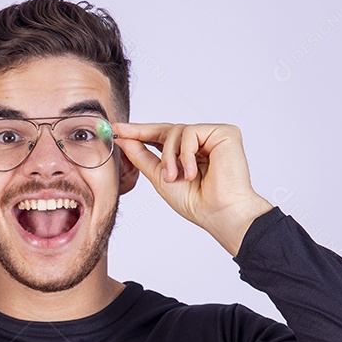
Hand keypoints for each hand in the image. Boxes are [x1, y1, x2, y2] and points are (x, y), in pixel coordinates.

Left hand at [113, 122, 273, 255]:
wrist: (218, 213)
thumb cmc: (195, 202)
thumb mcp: (160, 177)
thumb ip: (142, 157)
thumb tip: (122, 139)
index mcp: (188, 153)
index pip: (161, 137)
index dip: (139, 132)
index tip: (116, 128)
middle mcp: (201, 142)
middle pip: (167, 128)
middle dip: (142, 133)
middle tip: (121, 133)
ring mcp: (213, 136)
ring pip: (176, 130)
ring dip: (169, 156)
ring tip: (174, 178)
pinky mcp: (225, 133)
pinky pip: (192, 132)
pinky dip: (186, 154)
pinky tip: (192, 173)